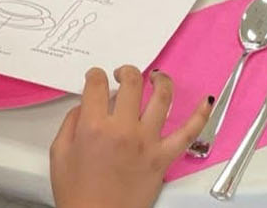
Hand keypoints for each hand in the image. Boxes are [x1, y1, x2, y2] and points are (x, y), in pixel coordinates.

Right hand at [49, 66, 210, 207]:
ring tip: (156, 77)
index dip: (97, 75)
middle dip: (126, 72)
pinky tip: (206, 101)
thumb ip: (71, 123)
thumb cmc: (78, 195)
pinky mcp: (163, 157)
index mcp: (94, 127)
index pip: (98, 85)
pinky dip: (201, 115)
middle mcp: (123, 130)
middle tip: (123, 75)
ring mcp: (147, 142)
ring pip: (162, 98)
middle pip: (132, 83)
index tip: (97, 78)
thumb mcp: (60, 154)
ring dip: (160, 80)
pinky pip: (188, 133)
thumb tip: (84, 106)